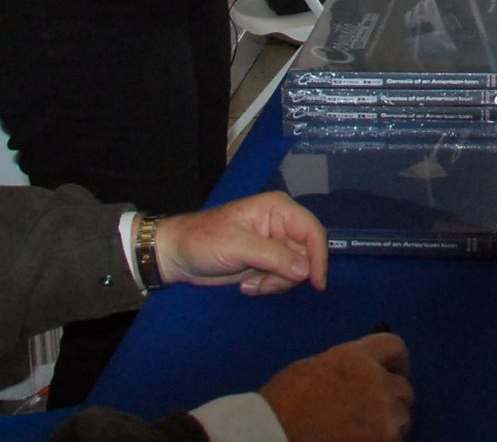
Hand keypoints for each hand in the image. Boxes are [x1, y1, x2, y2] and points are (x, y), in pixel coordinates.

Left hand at [153, 191, 326, 295]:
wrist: (177, 256)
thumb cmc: (203, 241)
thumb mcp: (237, 246)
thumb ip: (273, 256)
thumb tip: (306, 271)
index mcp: (278, 209)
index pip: (312, 231)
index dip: (319, 257)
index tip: (316, 283)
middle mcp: (282, 225)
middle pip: (306, 254)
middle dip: (287, 275)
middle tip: (262, 284)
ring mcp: (275, 245)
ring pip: (296, 270)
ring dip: (275, 283)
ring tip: (249, 283)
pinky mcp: (267, 262)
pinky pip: (282, 279)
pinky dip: (267, 286)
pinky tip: (246, 283)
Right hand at [260, 334, 413, 441]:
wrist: (274, 433)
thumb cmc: (284, 403)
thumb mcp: (315, 369)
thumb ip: (346, 368)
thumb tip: (360, 375)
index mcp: (357, 356)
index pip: (395, 347)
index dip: (396, 363)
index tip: (394, 373)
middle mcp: (376, 379)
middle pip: (403, 388)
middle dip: (392, 400)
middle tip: (372, 414)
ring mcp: (383, 412)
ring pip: (402, 418)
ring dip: (389, 425)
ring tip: (363, 432)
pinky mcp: (384, 438)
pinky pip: (395, 439)